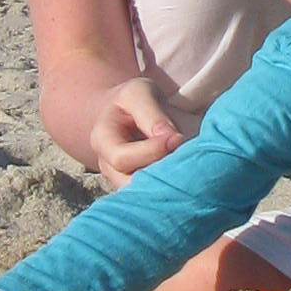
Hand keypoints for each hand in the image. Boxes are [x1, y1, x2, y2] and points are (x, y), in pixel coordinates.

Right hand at [82, 74, 184, 188]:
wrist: (128, 112)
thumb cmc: (132, 100)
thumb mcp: (138, 93)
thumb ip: (152, 113)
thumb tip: (172, 138)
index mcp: (102, 141)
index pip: (121, 158)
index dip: (151, 151)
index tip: (177, 137)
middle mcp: (108, 167)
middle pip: (131, 184)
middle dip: (161, 174)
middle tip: (187, 159)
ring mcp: (123, 182)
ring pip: (144, 196)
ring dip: (168, 185)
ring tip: (188, 168)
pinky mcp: (140, 189)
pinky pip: (155, 197)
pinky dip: (172, 188)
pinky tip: (187, 177)